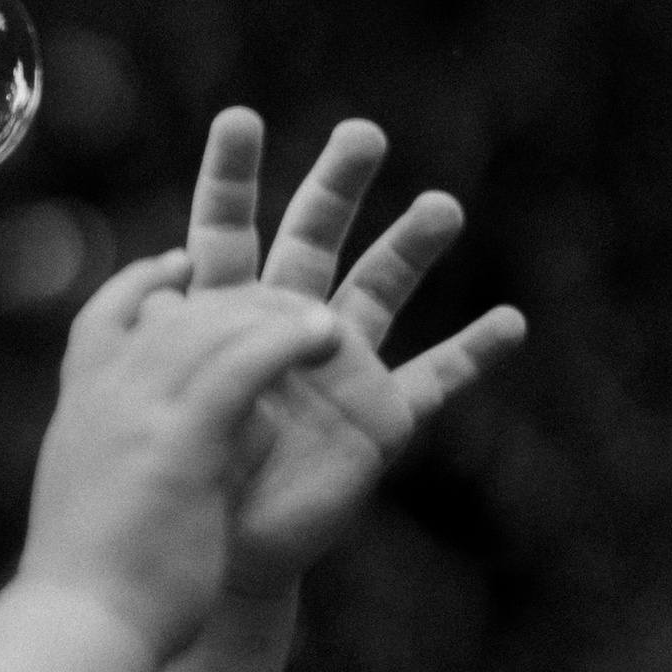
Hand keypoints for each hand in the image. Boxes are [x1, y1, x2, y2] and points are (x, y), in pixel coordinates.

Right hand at [22, 258, 342, 663]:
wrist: (80, 625)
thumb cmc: (93, 587)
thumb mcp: (96, 503)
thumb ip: (125, 460)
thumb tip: (167, 449)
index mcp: (77, 411)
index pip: (102, 318)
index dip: (140, 286)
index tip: (175, 270)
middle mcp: (102, 396)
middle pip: (169, 312)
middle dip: (230, 296)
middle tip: (286, 301)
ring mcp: (137, 411)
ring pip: (210, 327)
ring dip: (272, 314)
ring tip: (322, 322)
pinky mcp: (182, 439)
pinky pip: (241, 365)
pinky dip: (284, 341)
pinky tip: (323, 338)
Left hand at [181, 110, 526, 599]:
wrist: (212, 554)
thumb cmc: (176, 475)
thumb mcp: (160, 399)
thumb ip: (170, 341)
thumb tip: (163, 280)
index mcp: (223, 310)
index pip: (224, 229)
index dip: (229, 175)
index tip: (237, 117)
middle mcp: (286, 321)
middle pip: (315, 235)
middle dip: (337, 183)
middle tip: (361, 132)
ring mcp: (340, 365)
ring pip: (380, 288)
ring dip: (411, 246)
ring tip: (443, 205)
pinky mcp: (381, 416)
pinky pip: (436, 379)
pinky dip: (473, 353)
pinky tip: (510, 321)